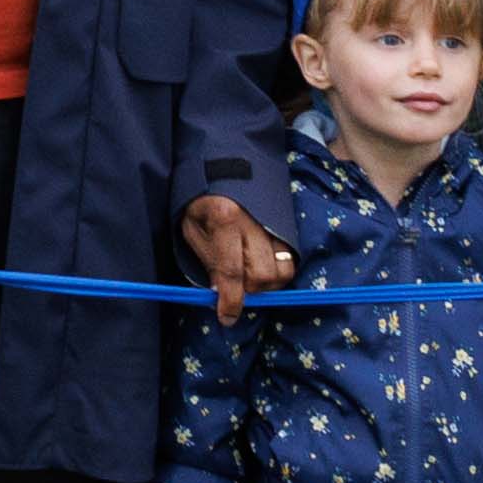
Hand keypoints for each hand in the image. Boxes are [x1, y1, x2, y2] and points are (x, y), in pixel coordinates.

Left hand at [180, 191, 295, 314]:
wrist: (224, 165)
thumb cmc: (202, 200)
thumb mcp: (191, 228)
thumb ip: (207, 260)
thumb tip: (220, 293)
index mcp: (224, 217)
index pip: (231, 270)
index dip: (230, 300)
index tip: (226, 317)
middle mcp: (254, 221)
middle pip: (262, 275)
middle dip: (248, 290)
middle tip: (233, 285)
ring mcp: (275, 222)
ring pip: (282, 271)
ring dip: (265, 283)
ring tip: (247, 275)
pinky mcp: (287, 225)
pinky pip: (290, 260)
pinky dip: (277, 271)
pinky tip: (260, 265)